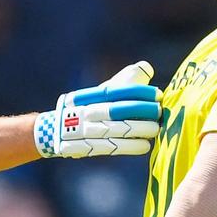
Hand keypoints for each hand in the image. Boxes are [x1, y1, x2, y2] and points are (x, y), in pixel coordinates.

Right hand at [33, 62, 160, 158]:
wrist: (57, 130)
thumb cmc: (91, 108)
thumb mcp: (103, 91)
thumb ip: (125, 80)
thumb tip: (146, 68)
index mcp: (95, 96)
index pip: (118, 90)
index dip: (139, 91)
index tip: (156, 94)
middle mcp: (90, 111)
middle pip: (118, 109)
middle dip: (141, 111)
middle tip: (159, 112)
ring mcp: (87, 130)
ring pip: (117, 129)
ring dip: (139, 130)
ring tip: (156, 129)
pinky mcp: (87, 148)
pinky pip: (111, 147)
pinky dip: (130, 147)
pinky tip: (145, 145)